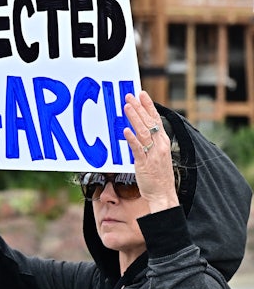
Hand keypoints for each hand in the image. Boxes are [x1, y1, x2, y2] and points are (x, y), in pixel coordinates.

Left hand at [123, 90, 178, 212]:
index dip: (149, 106)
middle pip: (149, 122)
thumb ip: (150, 142)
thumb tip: (139, 129)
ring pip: (143, 132)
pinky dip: (132, 139)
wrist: (163, 194)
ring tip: (126, 106)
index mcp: (163, 142)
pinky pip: (137, 149)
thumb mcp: (157, 155)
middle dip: (139, 108)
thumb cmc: (158, 175)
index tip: (142, 94)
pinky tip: (125, 130)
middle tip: (130, 95)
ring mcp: (152, 154)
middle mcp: (159, 145)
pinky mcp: (144, 163)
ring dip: (134, 118)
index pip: (156, 120)